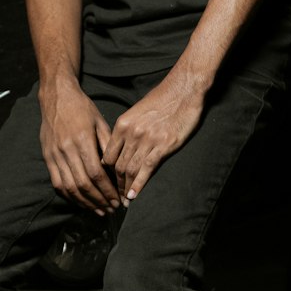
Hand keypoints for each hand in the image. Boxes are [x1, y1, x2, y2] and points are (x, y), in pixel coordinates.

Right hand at [39, 80, 120, 213]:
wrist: (56, 97)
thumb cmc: (82, 108)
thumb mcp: (100, 121)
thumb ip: (107, 145)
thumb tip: (115, 169)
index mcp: (81, 140)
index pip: (95, 173)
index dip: (107, 189)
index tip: (117, 198)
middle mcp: (66, 150)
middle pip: (83, 184)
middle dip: (99, 199)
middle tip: (111, 208)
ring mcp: (54, 155)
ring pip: (69, 187)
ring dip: (85, 202)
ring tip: (99, 210)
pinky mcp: (48, 158)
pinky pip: (57, 183)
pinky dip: (70, 196)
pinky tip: (81, 202)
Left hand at [102, 72, 204, 203]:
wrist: (183, 89)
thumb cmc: (163, 99)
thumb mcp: (137, 111)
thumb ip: (127, 129)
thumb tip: (121, 146)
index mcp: (122, 124)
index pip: (107, 155)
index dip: (107, 173)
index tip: (109, 183)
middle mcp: (131, 133)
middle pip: (116, 166)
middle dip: (114, 185)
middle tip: (115, 197)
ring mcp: (146, 140)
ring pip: (129, 170)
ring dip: (125, 188)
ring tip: (124, 201)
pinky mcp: (163, 145)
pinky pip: (146, 169)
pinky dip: (138, 185)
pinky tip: (134, 195)